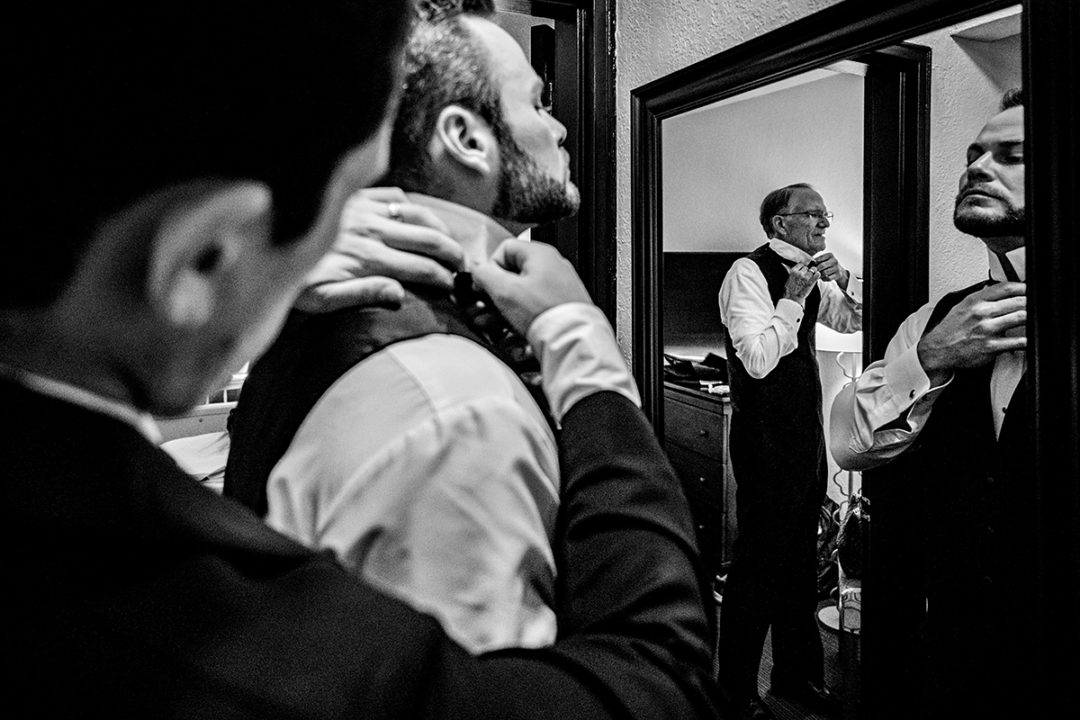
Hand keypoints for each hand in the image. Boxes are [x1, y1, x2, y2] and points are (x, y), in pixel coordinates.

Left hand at [293, 187, 464, 312]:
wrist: (262, 245)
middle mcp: (372, 231)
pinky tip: (416, 217)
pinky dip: (411, 206)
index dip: (444, 279)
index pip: (422, 268)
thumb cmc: (294, 281)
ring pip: (419, 215)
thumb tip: (400, 295)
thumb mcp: (324, 300)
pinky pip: (394, 197)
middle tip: (464, 267)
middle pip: (429, 239)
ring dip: (440, 229)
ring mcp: (365, 211)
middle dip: (453, 254)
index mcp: (369, 258)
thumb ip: (364, 295)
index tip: (454, 289)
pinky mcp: (356, 198)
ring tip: (451, 243)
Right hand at [471, 239, 591, 335]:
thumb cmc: (544, 312)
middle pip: (513, 275)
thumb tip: (477, 269)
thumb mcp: (505, 290)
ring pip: (522, 295)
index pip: (505, 249)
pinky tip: (510, 334)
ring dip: (502, 310)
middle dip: (494, 295)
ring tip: (491, 325)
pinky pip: (535, 310)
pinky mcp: (562, 308)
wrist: (572, 340)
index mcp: (540, 255)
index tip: (482, 286)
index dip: (489, 267)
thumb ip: (485, 274)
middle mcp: (552, 268)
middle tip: (484, 308)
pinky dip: (520, 319)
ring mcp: (559, 288)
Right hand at [782, 262, 820, 303]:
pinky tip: (816, 276)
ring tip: (811, 277)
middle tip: (807, 275)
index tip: (803, 271)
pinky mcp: (811, 282)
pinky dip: (818, 274)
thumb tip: (801, 268)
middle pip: (807, 267)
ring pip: (812, 270)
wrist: (792, 298)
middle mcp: (799, 273)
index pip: (801, 264)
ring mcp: (806, 277)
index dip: (802, 268)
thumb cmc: (789, 290)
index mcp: (793, 271)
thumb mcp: (789, 278)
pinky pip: (817, 274)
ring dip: (813, 272)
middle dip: (807, 271)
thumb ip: (795, 272)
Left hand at [814, 252, 849, 289]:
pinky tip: (823, 278)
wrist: (839, 270)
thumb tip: (808, 264)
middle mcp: (834, 260)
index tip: (811, 266)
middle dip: (816, 269)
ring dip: (819, 275)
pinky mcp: (838, 274)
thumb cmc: (828, 264)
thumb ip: (817, 261)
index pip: (819, 258)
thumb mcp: (824, 260)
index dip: (814, 263)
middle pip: (822, 265)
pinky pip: (828, 278)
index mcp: (830, 255)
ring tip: (817, 275)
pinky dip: (824, 279)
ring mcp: (837, 267)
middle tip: (812, 272)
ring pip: (824, 273)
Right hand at [916, 282, 1026, 385]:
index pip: (1006, 287)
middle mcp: (981, 313)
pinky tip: (1030, 338)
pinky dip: (1028, 340)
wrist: (938, 349)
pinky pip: (1017, 342)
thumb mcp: (962, 306)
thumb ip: (981, 297)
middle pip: (1018, 301)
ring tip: (1036, 319)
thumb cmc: (951, 329)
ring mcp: (987, 329)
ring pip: (1021, 317)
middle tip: (1037, 306)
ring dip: (1033, 318)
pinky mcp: (991, 346)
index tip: (1031, 290)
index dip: (1024, 287)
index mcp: (975, 301)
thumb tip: (998, 289)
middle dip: (1032, 303)